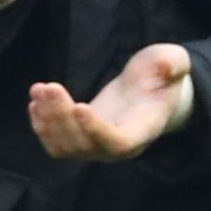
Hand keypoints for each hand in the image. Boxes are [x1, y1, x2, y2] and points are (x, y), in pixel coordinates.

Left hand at [31, 44, 192, 161]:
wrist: (149, 91)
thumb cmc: (161, 76)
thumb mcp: (174, 62)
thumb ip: (173, 63)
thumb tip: (166, 65)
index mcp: (143, 130)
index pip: (119, 144)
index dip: (97, 131)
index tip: (79, 107)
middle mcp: (119, 147)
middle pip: (85, 145)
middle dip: (63, 118)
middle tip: (50, 87)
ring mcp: (98, 146)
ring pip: (66, 147)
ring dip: (48, 120)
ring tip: (39, 89)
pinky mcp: (82, 139)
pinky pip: (57, 145)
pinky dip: (42, 127)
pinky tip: (35, 102)